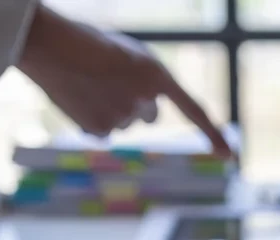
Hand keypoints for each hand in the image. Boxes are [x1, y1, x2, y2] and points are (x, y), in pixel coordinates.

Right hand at [18, 5, 231, 156]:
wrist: (49, 44)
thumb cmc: (86, 42)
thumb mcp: (128, 55)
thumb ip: (146, 83)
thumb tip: (145, 116)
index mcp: (157, 74)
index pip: (194, 110)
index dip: (213, 134)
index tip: (230, 156)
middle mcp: (146, 99)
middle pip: (148, 115)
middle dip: (136, 105)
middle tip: (109, 81)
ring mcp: (124, 117)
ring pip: (122, 122)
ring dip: (108, 108)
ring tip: (87, 83)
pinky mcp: (100, 130)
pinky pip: (102, 132)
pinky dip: (91, 120)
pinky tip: (77, 98)